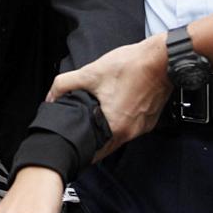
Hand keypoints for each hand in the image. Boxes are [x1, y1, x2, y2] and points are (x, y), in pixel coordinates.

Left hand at [47, 34, 171, 158]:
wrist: (162, 59)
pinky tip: (116, 110)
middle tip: (81, 134)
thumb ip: (65, 84)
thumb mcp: (91, 72)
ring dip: (108, 132)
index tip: (74, 148)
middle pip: (107, 146)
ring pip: (119, 137)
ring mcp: (143, 126)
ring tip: (96, 121)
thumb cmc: (131, 66)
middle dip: (93, 143)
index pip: (95, 153)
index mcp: (116, 127)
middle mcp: (131, 132)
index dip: (82, 151)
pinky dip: (122, 123)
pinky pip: (132, 127)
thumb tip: (51, 96)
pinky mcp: (150, 119)